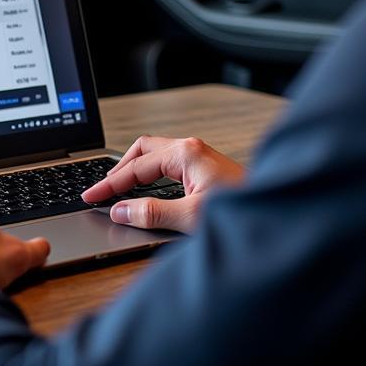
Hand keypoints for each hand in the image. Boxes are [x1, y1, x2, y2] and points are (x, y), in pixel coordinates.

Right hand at [80, 136, 243, 233]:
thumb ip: (151, 213)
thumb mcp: (190, 216)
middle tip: (102, 190)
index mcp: (186, 153)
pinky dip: (150, 176)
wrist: (274, 214)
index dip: (110, 184)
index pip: (136, 166)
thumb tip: (121, 211)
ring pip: (156, 156)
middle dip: (120, 170)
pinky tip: (146, 190)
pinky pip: (168, 164)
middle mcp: (192, 149)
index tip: (91, 197)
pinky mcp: (206, 169)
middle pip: (143, 150)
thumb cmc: (242, 210)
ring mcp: (200, 157)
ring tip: (118, 189)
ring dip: (135, 171)